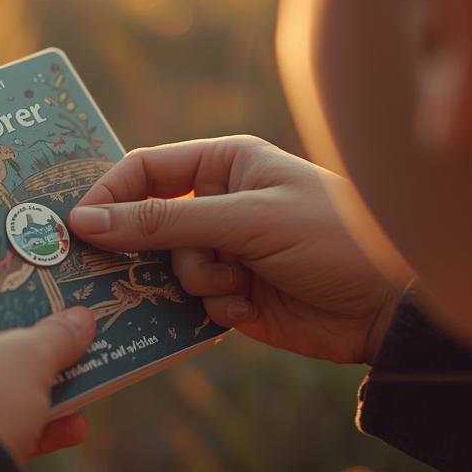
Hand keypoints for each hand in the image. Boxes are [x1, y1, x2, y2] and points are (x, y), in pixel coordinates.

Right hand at [67, 136, 411, 364]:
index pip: (146, 170)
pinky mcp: (234, 296)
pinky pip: (193, 303)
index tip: (79, 226)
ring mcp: (226, 251)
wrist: (392, 308)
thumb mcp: (247, 220)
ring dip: (197, 281)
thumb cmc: (332, 238)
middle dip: (150, 250)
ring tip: (237, 284)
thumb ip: (164, 221)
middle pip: (148, 225)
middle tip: (128, 268)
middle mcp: (221, 204)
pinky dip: (215, 308)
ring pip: (168, 269)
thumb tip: (86, 219)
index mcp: (225, 164)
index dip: (110, 195)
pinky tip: (250, 307)